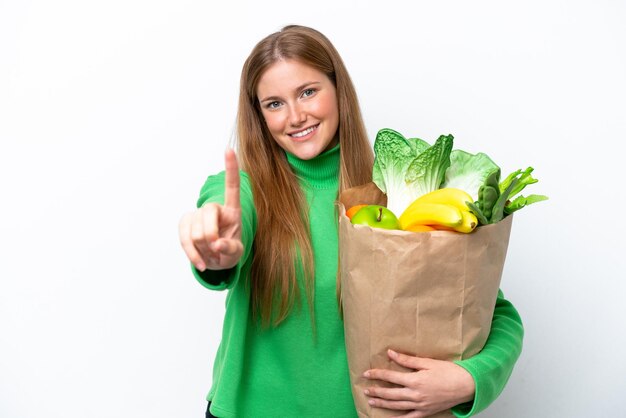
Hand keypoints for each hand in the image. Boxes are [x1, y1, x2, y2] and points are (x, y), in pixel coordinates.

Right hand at [179, 148, 242, 270]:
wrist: (215, 261)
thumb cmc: (229, 252)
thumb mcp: (236, 253)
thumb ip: (230, 248)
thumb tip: (217, 244)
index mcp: (232, 211)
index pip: (232, 187)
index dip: (231, 169)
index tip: (229, 150)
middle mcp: (215, 209)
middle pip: (208, 212)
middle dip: (211, 235)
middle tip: (216, 249)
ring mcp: (198, 215)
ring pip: (195, 229)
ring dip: (203, 248)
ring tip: (211, 254)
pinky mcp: (185, 224)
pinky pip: (184, 238)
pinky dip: (191, 253)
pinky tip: (200, 263)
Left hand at [362, 349, 474, 417]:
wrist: (466, 385)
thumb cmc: (449, 372)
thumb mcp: (427, 362)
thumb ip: (407, 360)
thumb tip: (391, 353)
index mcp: (415, 380)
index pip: (390, 376)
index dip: (377, 374)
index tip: (366, 373)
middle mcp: (415, 394)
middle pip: (390, 393)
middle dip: (376, 391)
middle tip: (365, 389)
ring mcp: (420, 405)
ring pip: (396, 405)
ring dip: (382, 403)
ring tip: (371, 401)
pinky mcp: (426, 412)